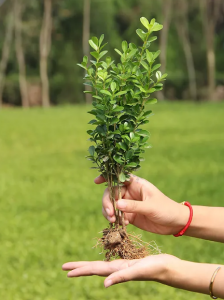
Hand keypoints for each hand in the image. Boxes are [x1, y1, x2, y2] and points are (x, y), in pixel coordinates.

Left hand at [62, 254, 178, 287]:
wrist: (168, 268)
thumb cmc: (156, 269)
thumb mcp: (138, 271)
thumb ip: (122, 277)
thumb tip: (104, 285)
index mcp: (117, 270)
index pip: (94, 269)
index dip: (80, 269)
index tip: (66, 270)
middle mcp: (118, 269)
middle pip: (94, 268)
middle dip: (79, 267)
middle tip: (64, 267)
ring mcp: (123, 267)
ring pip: (102, 266)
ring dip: (89, 265)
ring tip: (80, 266)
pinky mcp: (130, 263)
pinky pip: (112, 263)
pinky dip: (104, 263)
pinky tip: (104, 265)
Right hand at [95, 175, 188, 234]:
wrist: (175, 223)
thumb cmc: (166, 209)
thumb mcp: (151, 207)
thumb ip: (134, 206)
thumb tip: (117, 205)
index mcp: (136, 184)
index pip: (119, 177)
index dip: (107, 178)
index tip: (96, 182)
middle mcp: (130, 192)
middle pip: (111, 193)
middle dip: (107, 202)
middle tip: (110, 214)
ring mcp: (129, 204)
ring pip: (112, 205)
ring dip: (109, 212)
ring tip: (113, 221)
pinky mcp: (129, 215)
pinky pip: (117, 216)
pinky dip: (115, 220)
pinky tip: (122, 225)